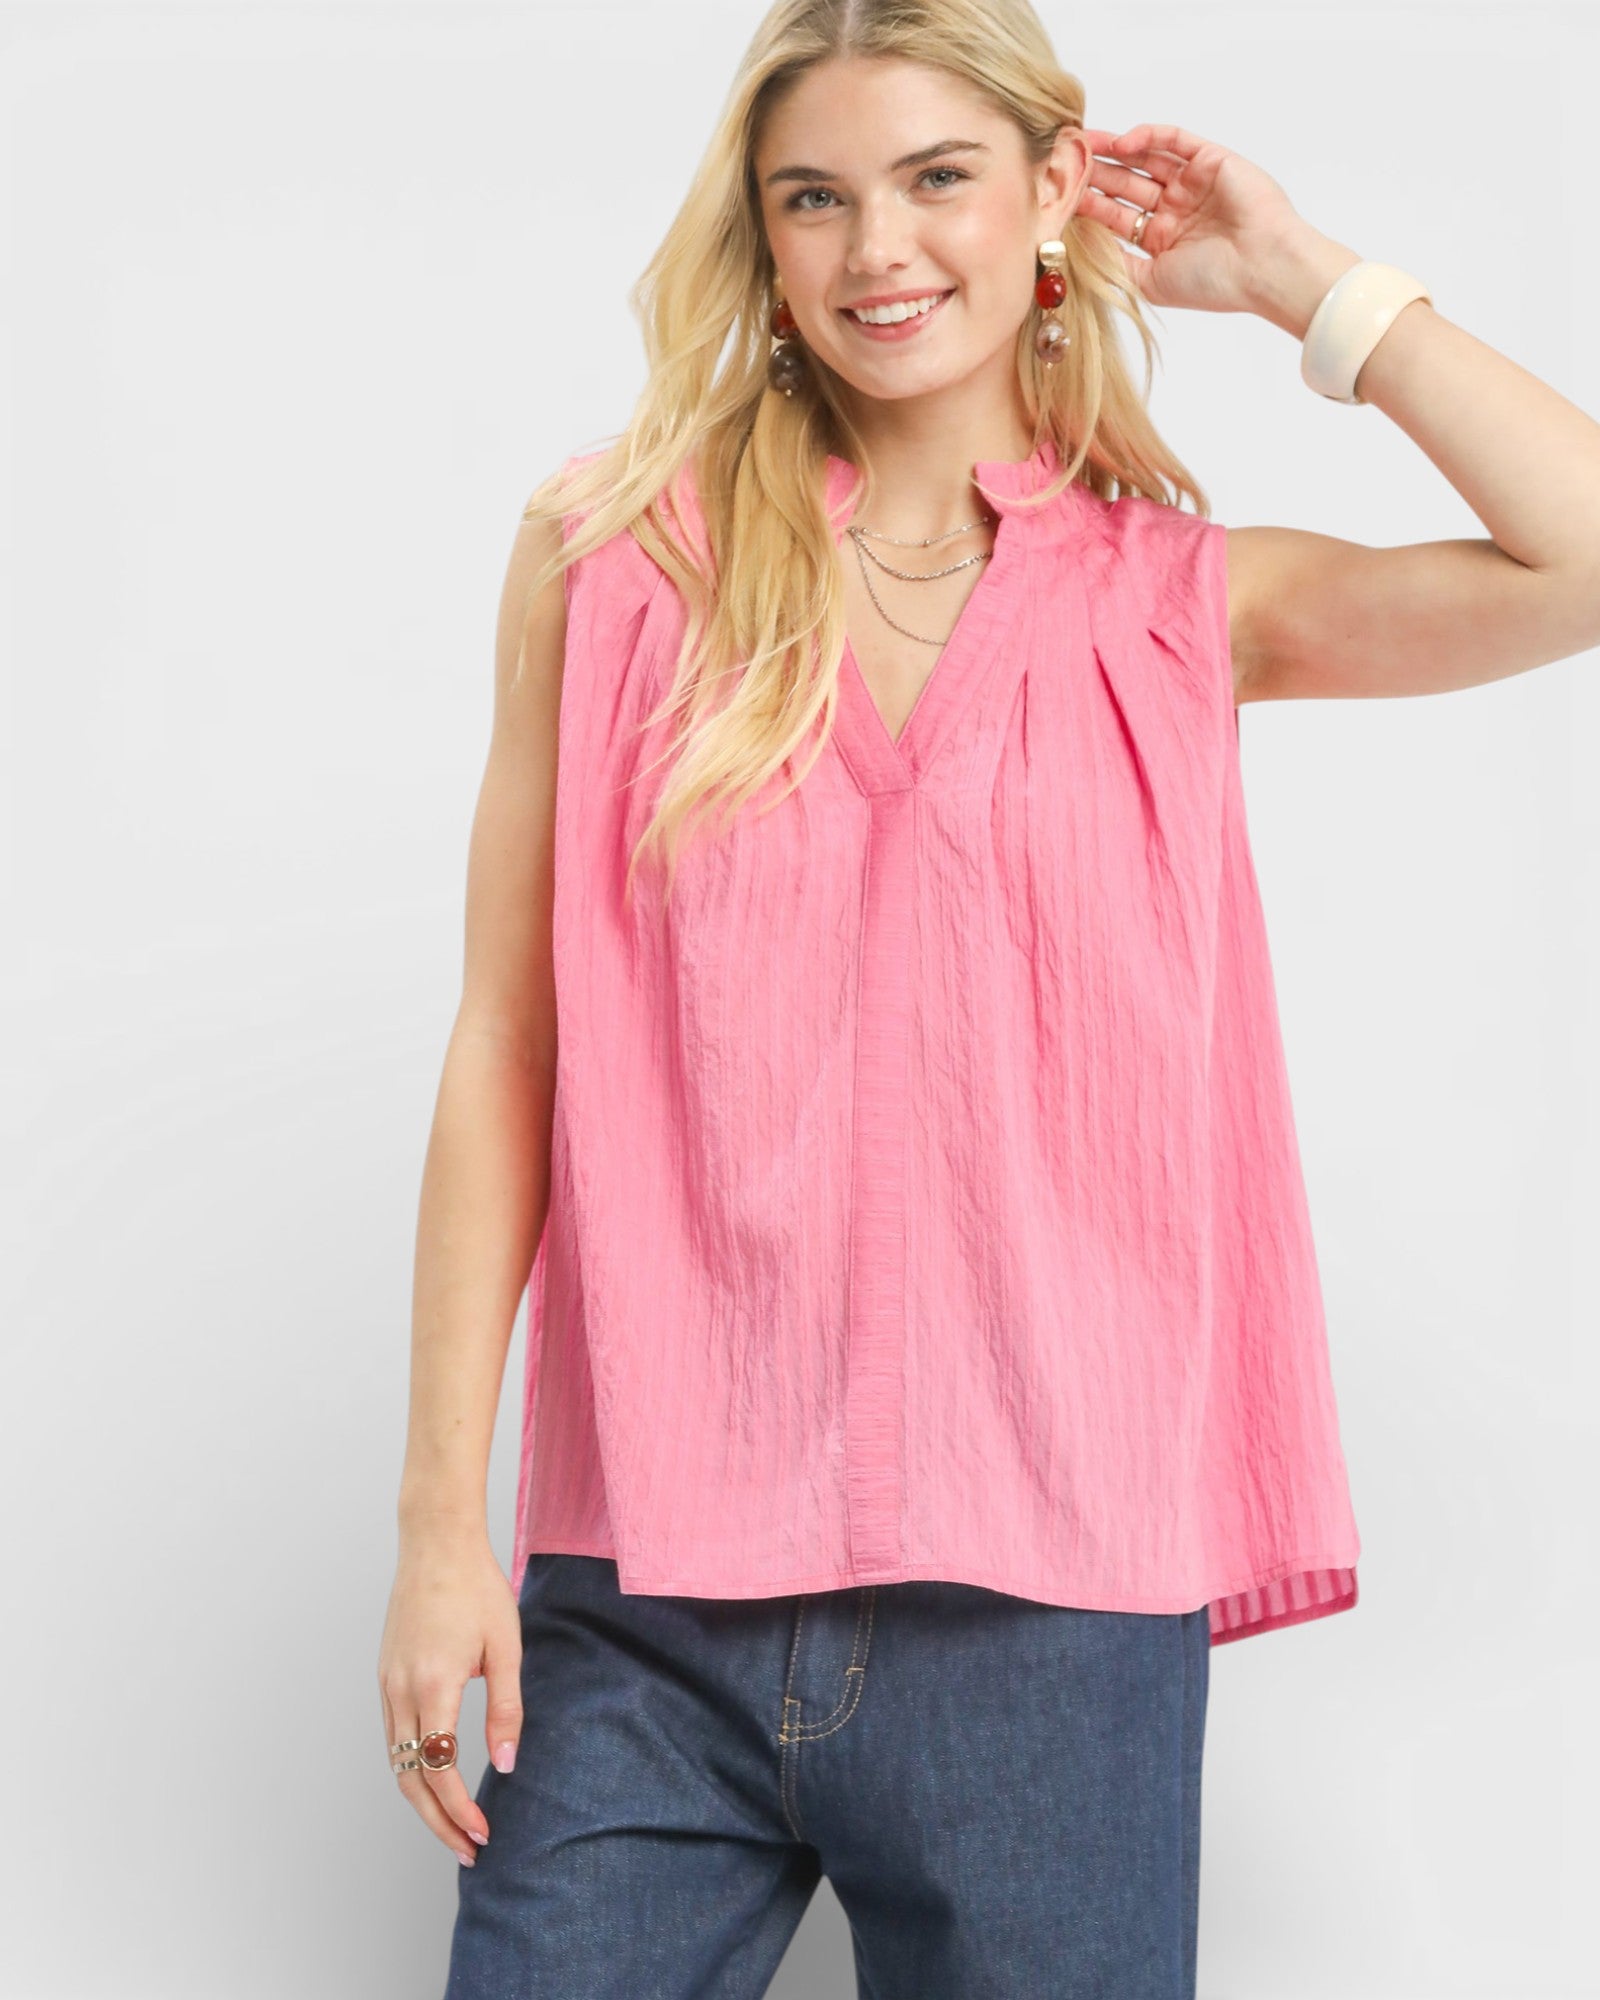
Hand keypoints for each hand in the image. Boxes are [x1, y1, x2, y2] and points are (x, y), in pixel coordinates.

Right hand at [377, 1532, 523, 1866]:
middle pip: (411, 1780)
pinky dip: (411, 1769)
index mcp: (433, 1685)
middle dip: (438, 1823)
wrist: (436, 1544)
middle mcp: (400, 1691)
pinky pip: (393, 1738)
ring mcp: (386, 1685)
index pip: (439, 1770)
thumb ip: (507, 1708)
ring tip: (453, 1827)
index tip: (482, 1834)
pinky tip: (435, 1780)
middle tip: (468, 1851)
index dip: (459, 1811)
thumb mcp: (506, 1647)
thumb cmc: (477, 1588)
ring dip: (422, 1802)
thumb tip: (507, 1764)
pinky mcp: (385, 1677)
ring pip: (397, 1763)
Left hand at [1077, 123, 1308, 315]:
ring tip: (1082, 143)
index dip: (1089, 204)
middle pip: (1126, 185)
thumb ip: (1118, 265)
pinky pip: (1174, 141)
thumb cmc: (1214, 283)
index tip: (1060, 196)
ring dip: (1114, 151)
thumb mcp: (1151, 283)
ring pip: (1146, 160)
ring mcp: (1193, 183)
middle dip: (1095, 173)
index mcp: (1163, 240)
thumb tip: (1080, 251)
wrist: (1263, 267)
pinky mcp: (1211, 160)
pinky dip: (1148, 137)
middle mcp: (1177, 210)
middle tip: (1064, 161)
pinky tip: (1122, 143)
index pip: (1117, 217)